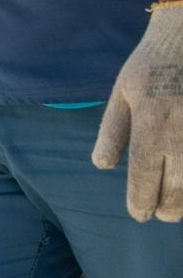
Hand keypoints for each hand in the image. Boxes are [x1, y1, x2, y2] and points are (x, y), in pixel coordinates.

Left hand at [93, 4, 182, 219]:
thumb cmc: (153, 62)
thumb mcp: (123, 93)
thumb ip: (113, 132)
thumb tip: (103, 167)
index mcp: (152, 123)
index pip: (145, 176)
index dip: (141, 201)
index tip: (139, 215)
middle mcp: (182, 131)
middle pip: (179, 186)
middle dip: (169, 207)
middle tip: (162, 215)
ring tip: (178, 207)